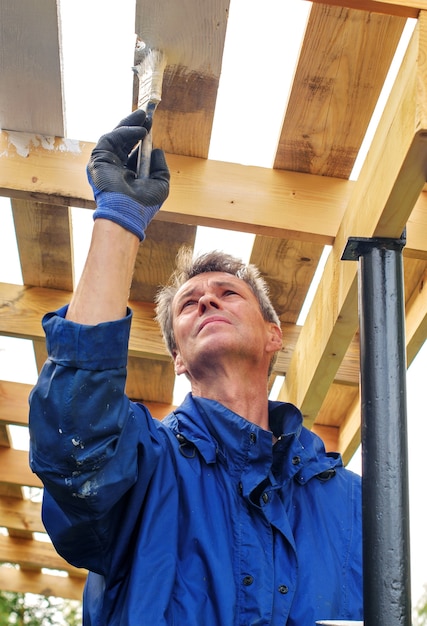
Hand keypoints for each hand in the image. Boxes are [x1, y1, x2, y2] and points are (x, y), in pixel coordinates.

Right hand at [87, 110, 169, 240]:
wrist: (129, 211)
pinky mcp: (98, 159)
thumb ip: (160, 167)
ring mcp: (106, 163)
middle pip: (124, 141)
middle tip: (147, 116)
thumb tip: (157, 150)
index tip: (150, 125)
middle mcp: (115, 168)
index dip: (140, 137)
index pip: (132, 151)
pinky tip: (139, 131)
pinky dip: (125, 132)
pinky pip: (111, 139)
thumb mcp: (160, 183)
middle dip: (135, 126)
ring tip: (144, 117)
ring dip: (130, 125)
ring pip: (116, 137)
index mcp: (127, 175)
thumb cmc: (145, 203)